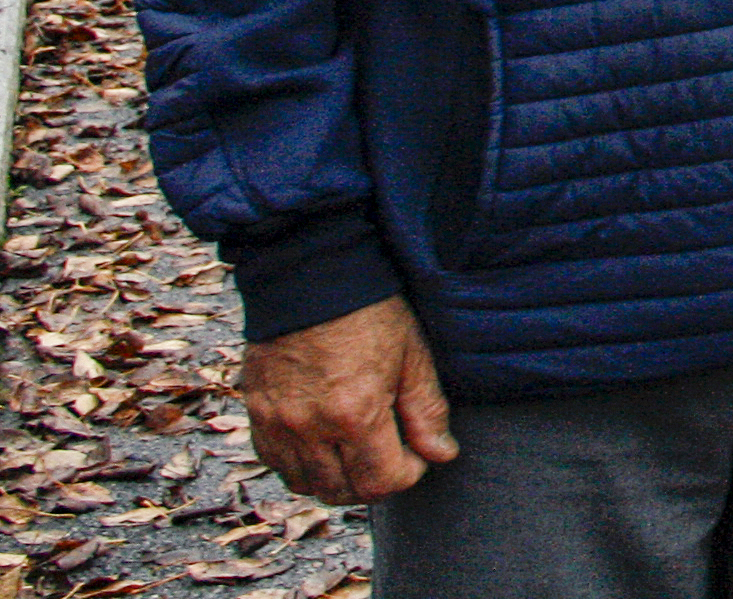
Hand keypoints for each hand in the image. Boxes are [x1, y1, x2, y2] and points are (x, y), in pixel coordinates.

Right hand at [240, 295, 456, 503]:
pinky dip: (300, 465)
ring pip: (305, 484)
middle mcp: (309, 427)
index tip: (417, 456)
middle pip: (341, 491)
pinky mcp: (255, 412)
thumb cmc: (370, 312)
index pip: (381, 482)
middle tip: (390, 456)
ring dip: (335, 480)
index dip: (408, 475)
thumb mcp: (413, 356)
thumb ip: (426, 411)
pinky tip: (322, 444)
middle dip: (373, 483)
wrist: (311, 275)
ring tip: (358, 453)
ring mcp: (277, 423)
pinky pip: (274, 462)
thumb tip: (442, 454)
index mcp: (354, 414)